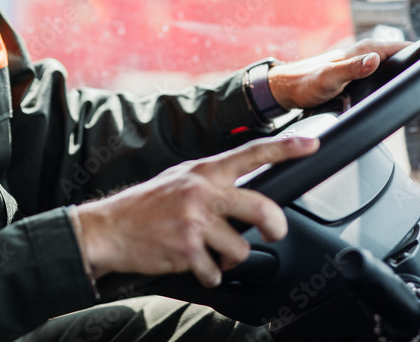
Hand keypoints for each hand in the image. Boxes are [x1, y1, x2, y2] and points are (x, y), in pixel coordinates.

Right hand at [73, 136, 318, 287]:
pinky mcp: (186, 249)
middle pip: (262, 208)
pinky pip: (216, 272)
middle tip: (273, 233)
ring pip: (240, 249)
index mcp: (204, 170)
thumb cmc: (145, 205)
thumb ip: (212, 181)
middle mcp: (202, 191)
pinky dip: (209, 274)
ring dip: (229, 258)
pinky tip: (193, 264)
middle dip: (275, 227)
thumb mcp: (180, 179)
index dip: (286, 148)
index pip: (252, 154)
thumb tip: (246, 192)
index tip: (311, 144)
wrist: (108, 228)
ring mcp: (195, 221)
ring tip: (210, 252)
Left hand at [268, 38, 408, 109]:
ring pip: (395, 65)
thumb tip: (376, 60)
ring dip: (408, 72)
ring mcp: (364, 63)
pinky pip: (384, 73)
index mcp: (365, 49)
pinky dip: (394, 79)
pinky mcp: (360, 73)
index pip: (404, 47)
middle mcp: (367, 53)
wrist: (287, 88)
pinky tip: (400, 90)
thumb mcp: (329, 78)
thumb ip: (351, 69)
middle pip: (403, 56)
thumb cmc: (305, 83)